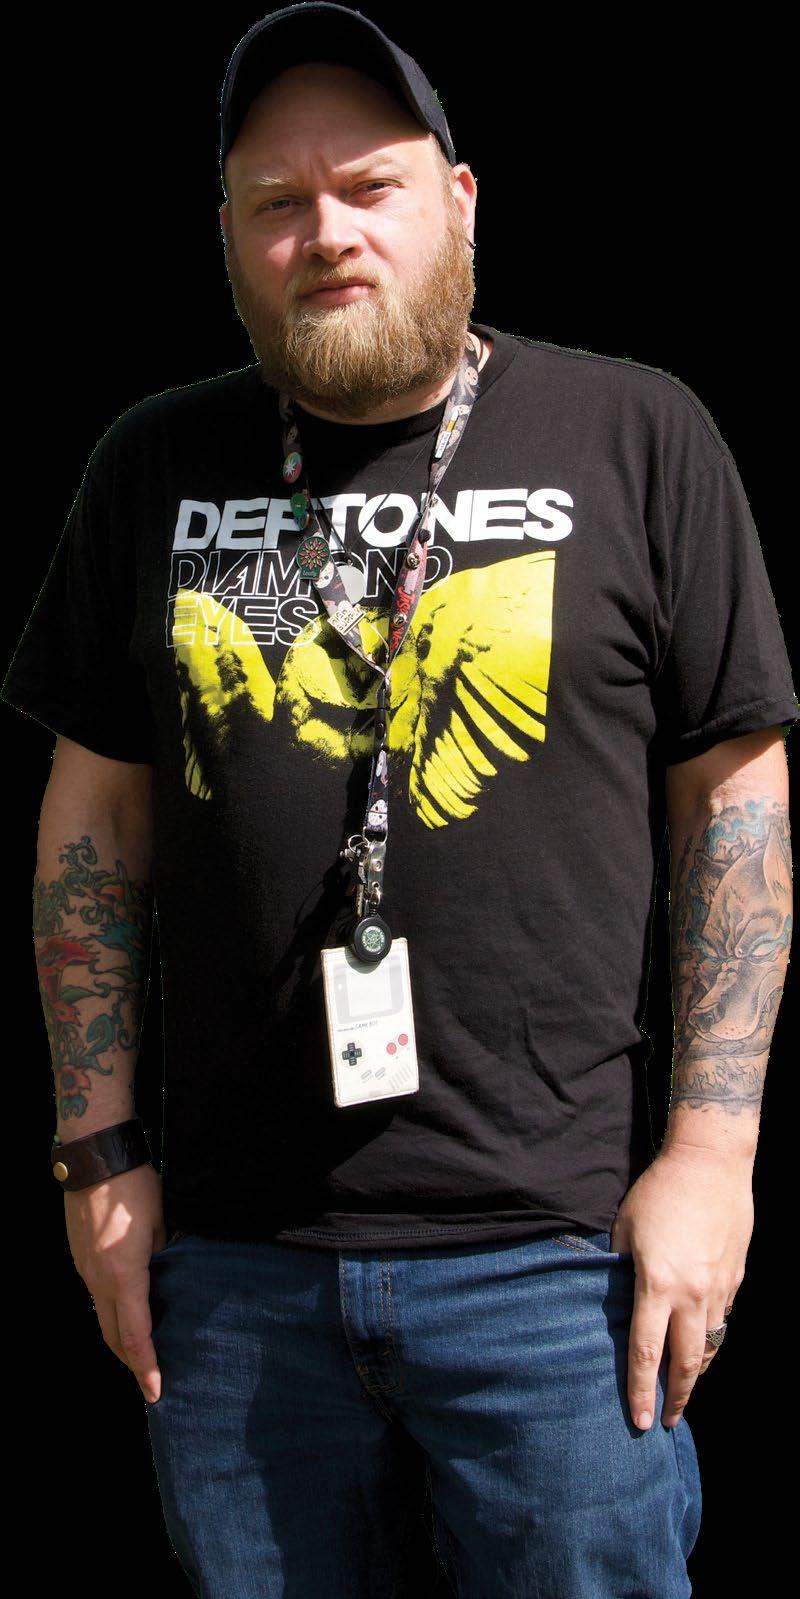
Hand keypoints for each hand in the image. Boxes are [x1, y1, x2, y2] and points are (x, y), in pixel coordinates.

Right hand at [64, 1161, 167, 1403]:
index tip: (155, 1390)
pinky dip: (111, 1314)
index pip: (136, 1334)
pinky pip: (96, 1296)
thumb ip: (166, 1257)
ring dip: (119, 1340)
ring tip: (139, 1356)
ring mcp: (85, 1270)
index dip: (146, 1365)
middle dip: (130, 1363)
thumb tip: (169, 1276)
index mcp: (124, 1274)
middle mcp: (98, 1279)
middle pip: (112, 1336)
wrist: (94, 1159)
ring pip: (101, 1317)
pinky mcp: (80, 1258)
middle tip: (150, 1383)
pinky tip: (125, 1314)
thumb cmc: (134, 1186)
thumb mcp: (163, 1222)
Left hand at [609, 1144, 752, 1430]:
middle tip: (666, 1423)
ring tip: (682, 1393)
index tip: (638, 1421)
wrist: (711, 1164)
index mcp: (657, 1284)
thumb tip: (616, 1299)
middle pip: (686, 1363)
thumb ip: (621, 1269)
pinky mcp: (735, 1279)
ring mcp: (718, 1289)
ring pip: (709, 1347)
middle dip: (675, 1399)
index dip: (640, 1391)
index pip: (645, 1351)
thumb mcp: (625, 1228)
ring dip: (695, 1375)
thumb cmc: (659, 1191)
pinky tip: (700, 1348)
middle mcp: (691, 1294)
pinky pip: (722, 1321)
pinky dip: (710, 1341)